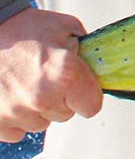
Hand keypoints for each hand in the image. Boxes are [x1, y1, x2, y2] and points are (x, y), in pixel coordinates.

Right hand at [0, 8, 102, 141]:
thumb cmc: (24, 29)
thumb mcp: (67, 28)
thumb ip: (85, 52)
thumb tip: (96, 67)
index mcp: (64, 73)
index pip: (91, 106)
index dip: (87, 96)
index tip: (81, 89)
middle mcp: (40, 97)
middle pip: (65, 115)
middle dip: (61, 99)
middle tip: (47, 77)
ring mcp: (15, 111)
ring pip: (40, 123)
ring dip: (37, 108)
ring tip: (27, 83)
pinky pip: (17, 132)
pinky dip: (16, 118)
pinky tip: (13, 95)